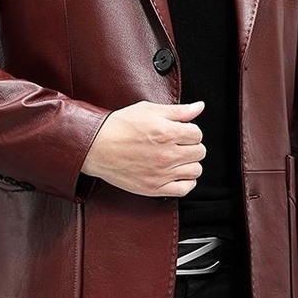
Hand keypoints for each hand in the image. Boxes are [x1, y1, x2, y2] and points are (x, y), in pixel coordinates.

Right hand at [85, 98, 204, 199]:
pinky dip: (187, 182)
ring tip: (179, 158)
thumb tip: (199, 107)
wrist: (98, 147)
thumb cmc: (120, 126)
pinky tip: (179, 174)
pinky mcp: (155, 188)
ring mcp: (162, 173)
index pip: (197, 133)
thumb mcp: (149, 109)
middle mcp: (167, 155)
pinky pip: (184, 189)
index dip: (191, 130)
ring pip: (195, 171)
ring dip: (191, 164)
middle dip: (192, 146)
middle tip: (180, 144)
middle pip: (199, 152)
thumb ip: (178, 110)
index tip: (182, 131)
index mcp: (167, 132)